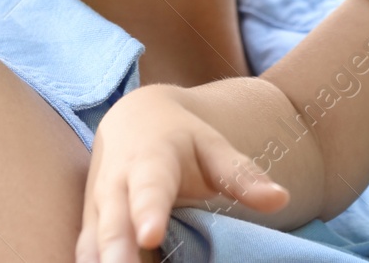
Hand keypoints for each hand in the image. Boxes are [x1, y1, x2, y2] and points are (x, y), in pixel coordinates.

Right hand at [76, 85, 289, 262]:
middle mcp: (115, 185)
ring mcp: (97, 209)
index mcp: (149, 161)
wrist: (133, 119)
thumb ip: (242, 175)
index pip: (150, 188)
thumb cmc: (181, 139)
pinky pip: (87, 254)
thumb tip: (281, 200)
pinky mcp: (89, 227)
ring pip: (93, 245)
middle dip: (116, 253)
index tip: (150, 236)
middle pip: (113, 224)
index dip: (148, 212)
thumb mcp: (213, 147)